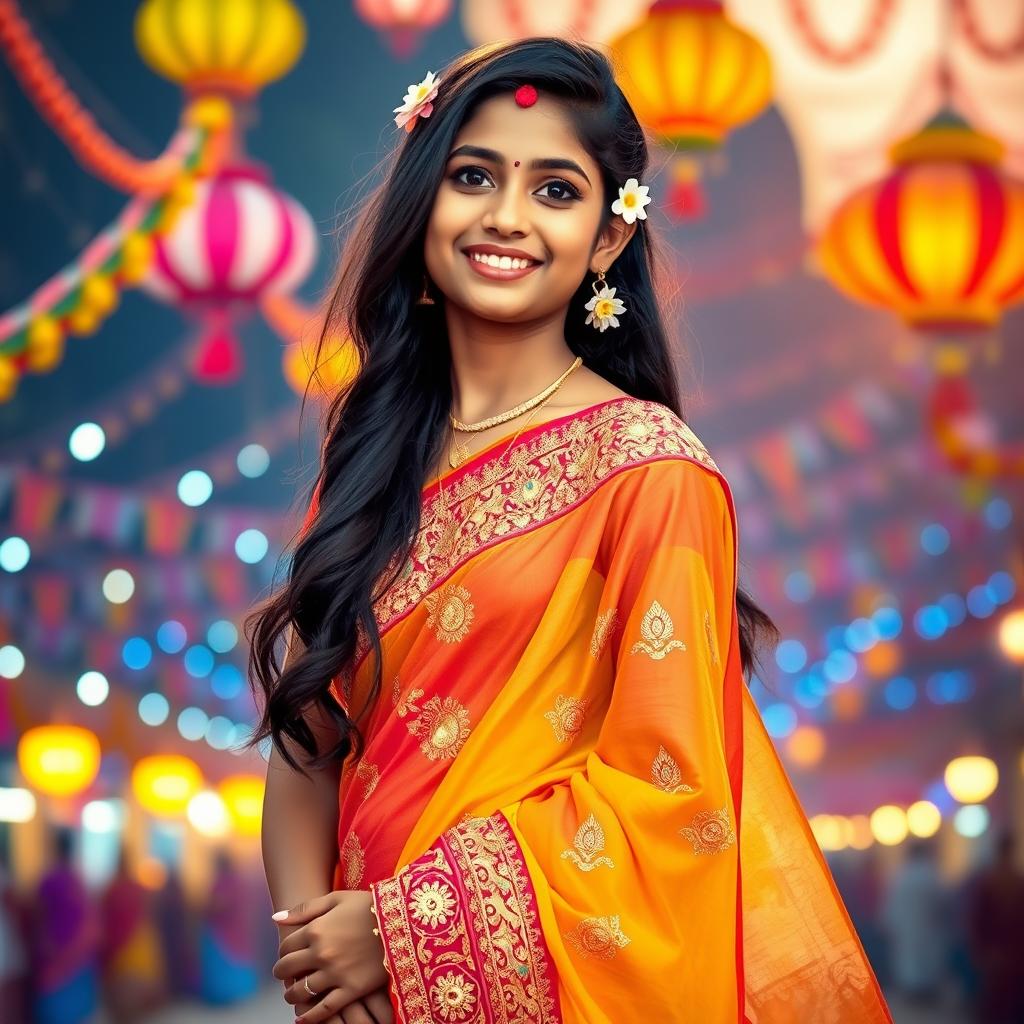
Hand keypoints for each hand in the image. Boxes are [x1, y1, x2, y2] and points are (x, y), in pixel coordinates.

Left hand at [272, 890, 389, 1023]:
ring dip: (291, 994)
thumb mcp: (336, 898)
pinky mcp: (351, 989)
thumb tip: (276, 918)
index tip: (287, 954)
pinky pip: (323, 1009)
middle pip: (287, 969)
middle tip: (285, 974)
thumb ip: (305, 908)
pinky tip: (302, 1017)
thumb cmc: (368, 906)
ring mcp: (335, 973)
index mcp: (316, 929)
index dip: (283, 951)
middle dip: (282, 972)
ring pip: (301, 991)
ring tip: (293, 993)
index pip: (286, 946)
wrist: (402, 920)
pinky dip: (309, 1016)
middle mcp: (321, 953)